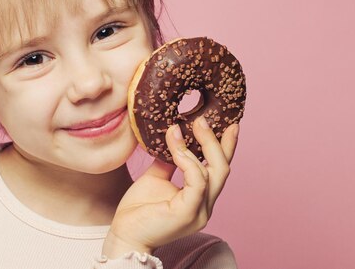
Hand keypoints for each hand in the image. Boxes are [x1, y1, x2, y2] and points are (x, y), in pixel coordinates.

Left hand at [102, 117, 239, 257]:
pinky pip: (197, 181)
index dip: (227, 146)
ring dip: (198, 146)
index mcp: (201, 197)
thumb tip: (174, 136)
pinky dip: (188, 161)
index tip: (230, 123)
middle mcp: (205, 205)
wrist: (124, 234)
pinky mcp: (188, 213)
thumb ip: (169, 160)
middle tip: (203, 119)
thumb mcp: (156, 177)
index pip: (220, 168)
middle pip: (222, 168)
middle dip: (215, 141)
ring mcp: (200, 211)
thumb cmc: (139, 210)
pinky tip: (176, 149)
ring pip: (214, 172)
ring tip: (181, 128)